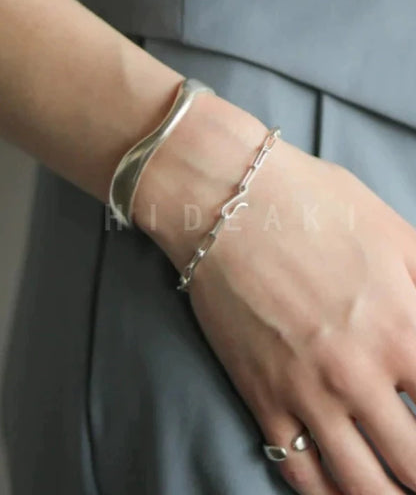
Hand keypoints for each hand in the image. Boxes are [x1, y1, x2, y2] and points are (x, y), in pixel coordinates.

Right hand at [134, 91, 415, 494]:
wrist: (227, 203)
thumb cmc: (312, 205)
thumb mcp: (396, 232)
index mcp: (403, 329)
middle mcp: (358, 376)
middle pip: (415, 462)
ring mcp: (305, 393)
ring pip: (363, 485)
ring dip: (390, 494)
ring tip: (399, 490)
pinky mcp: (261, 398)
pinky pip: (301, 473)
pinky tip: (345, 490)